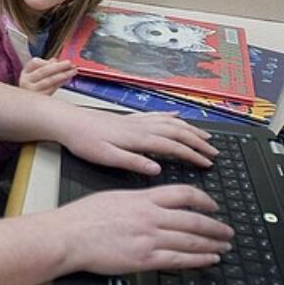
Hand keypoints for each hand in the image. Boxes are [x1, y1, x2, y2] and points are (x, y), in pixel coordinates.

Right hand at [18, 58, 75, 94]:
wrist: (28, 105)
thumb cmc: (34, 87)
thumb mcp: (36, 74)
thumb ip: (45, 66)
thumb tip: (55, 61)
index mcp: (25, 73)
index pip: (35, 63)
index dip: (47, 61)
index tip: (58, 60)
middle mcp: (26, 81)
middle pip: (43, 71)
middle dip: (58, 66)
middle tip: (70, 64)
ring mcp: (32, 91)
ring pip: (49, 81)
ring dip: (63, 75)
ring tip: (72, 71)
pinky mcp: (39, 99)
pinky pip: (53, 89)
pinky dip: (61, 83)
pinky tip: (67, 79)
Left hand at [58, 109, 218, 175]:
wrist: (68, 122)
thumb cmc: (84, 142)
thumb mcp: (106, 157)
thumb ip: (133, 162)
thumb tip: (157, 169)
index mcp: (138, 138)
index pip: (173, 146)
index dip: (193, 155)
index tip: (208, 163)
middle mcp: (140, 126)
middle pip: (177, 132)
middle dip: (198, 142)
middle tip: (215, 153)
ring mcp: (136, 120)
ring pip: (170, 122)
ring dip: (190, 129)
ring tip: (205, 137)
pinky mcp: (129, 118)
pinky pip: (157, 115)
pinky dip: (171, 116)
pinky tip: (177, 116)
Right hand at [63, 185, 232, 274]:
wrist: (69, 235)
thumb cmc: (84, 217)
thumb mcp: (115, 197)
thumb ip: (138, 200)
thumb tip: (153, 203)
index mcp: (142, 198)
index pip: (183, 194)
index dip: (204, 200)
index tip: (214, 205)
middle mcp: (150, 216)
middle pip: (193, 219)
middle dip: (215, 226)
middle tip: (228, 231)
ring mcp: (148, 238)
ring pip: (191, 239)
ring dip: (212, 243)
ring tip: (224, 246)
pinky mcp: (144, 259)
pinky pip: (179, 259)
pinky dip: (198, 260)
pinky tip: (209, 259)